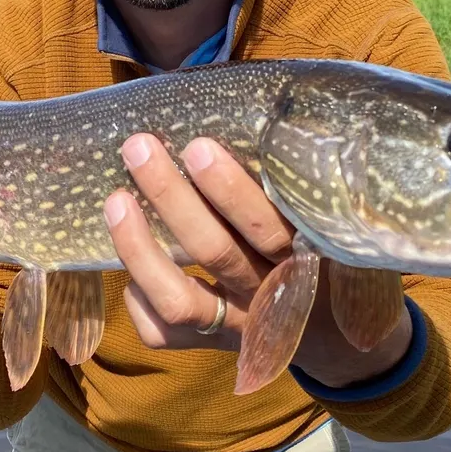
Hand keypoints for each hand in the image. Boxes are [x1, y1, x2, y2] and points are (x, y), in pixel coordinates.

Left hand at [104, 134, 412, 388]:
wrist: (336, 336)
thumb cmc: (325, 252)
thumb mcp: (332, 221)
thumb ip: (303, 181)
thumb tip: (269, 103)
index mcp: (305, 257)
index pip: (266, 226)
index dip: (230, 191)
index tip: (197, 146)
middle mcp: (269, 294)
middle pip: (214, 250)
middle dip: (172, 198)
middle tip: (140, 147)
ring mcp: (237, 325)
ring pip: (180, 299)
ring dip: (140, 249)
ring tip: (114, 199)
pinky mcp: (210, 348)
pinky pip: (166, 335)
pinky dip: (140, 302)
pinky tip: (128, 270)